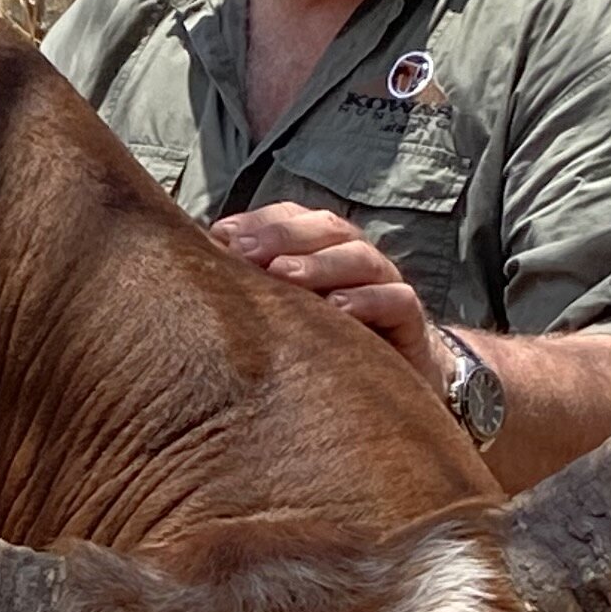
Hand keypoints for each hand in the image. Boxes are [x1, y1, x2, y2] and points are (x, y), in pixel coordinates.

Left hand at [206, 203, 440, 378]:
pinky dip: (368, 300)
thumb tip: (199, 266)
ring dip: (320, 264)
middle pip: (327, 228)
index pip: (294, 218)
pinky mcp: (411, 323)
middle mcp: (356, 260)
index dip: (260, 221)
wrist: (394, 392)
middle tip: (244, 251)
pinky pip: (397, 301)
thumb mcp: (288, 315)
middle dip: (282, 236)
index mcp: (324, 250)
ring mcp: (387, 286)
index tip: (220, 235)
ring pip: (361, 258)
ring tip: (283, 275)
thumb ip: (254, 289)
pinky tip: (337, 307)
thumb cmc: (329, 344)